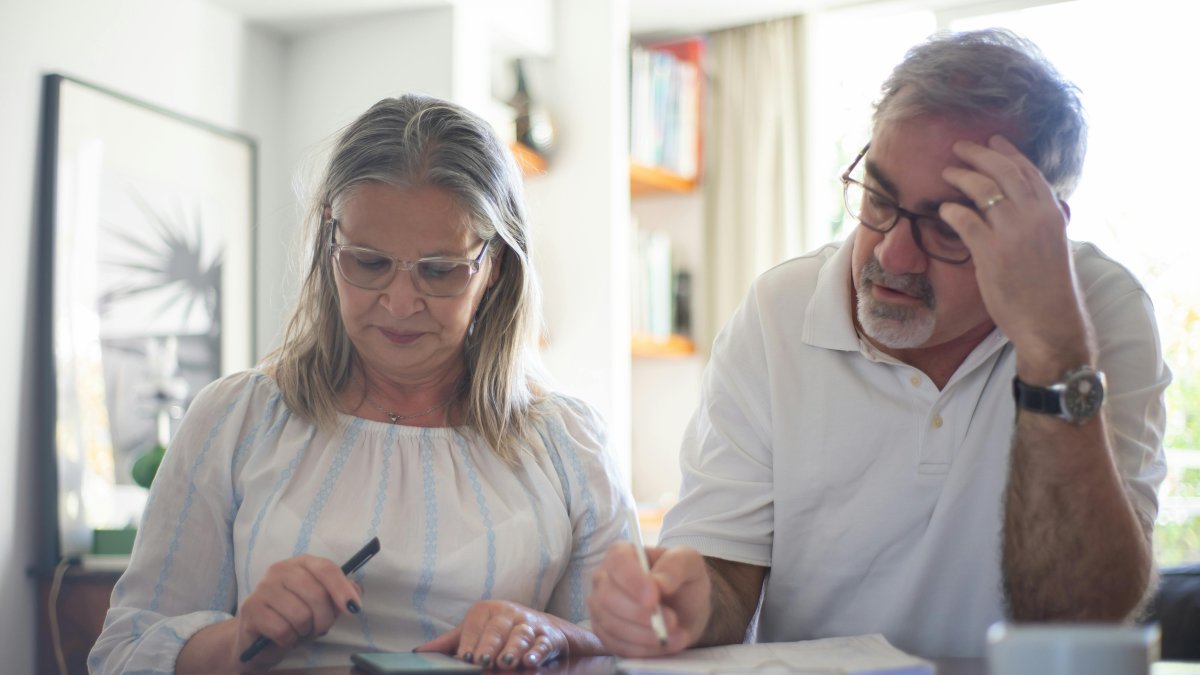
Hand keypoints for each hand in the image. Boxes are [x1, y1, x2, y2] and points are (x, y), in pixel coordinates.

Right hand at [234, 554, 363, 667]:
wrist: (260, 640)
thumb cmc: (295, 618)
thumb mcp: (322, 606)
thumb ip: (341, 595)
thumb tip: (356, 592)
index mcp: (302, 563)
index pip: (326, 568)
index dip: (342, 589)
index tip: (354, 608)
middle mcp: (280, 569)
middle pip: (316, 594)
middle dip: (324, 619)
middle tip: (318, 628)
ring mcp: (263, 587)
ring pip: (300, 615)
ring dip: (304, 631)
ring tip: (298, 630)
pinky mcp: (251, 608)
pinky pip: (283, 629)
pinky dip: (288, 639)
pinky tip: (283, 637)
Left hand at [417, 600, 568, 669]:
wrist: (542, 628)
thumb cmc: (500, 631)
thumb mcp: (476, 632)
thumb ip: (451, 643)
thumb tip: (418, 652)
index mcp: (488, 611)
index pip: (475, 626)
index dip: (470, 642)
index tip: (464, 657)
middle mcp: (508, 614)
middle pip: (497, 629)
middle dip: (490, 645)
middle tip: (482, 660)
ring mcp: (528, 624)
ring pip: (520, 636)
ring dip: (513, 649)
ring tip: (506, 662)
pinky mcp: (547, 636)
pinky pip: (542, 644)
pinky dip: (537, 652)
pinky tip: (530, 661)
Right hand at [587, 543, 709, 656]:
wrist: (684, 608)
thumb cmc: (682, 579)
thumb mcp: (689, 563)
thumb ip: (675, 565)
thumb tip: (660, 583)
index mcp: (621, 554)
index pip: (617, 563)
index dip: (633, 582)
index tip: (654, 598)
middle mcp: (604, 579)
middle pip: (608, 598)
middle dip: (640, 614)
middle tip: (672, 621)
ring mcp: (600, 608)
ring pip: (612, 625)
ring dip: (646, 635)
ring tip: (676, 635)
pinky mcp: (605, 634)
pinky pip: (617, 646)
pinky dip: (643, 650)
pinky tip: (665, 645)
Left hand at [939, 134, 1093, 379]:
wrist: (1050, 321)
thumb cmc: (1048, 289)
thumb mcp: (1052, 246)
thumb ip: (1039, 223)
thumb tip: (1019, 207)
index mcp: (1052, 213)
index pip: (1029, 172)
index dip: (1009, 152)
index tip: (994, 140)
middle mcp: (1034, 216)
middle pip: (1003, 171)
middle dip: (980, 153)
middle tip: (960, 147)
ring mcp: (1013, 232)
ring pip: (983, 189)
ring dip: (962, 175)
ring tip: (947, 171)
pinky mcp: (992, 251)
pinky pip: (965, 219)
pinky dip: (951, 209)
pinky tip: (943, 208)